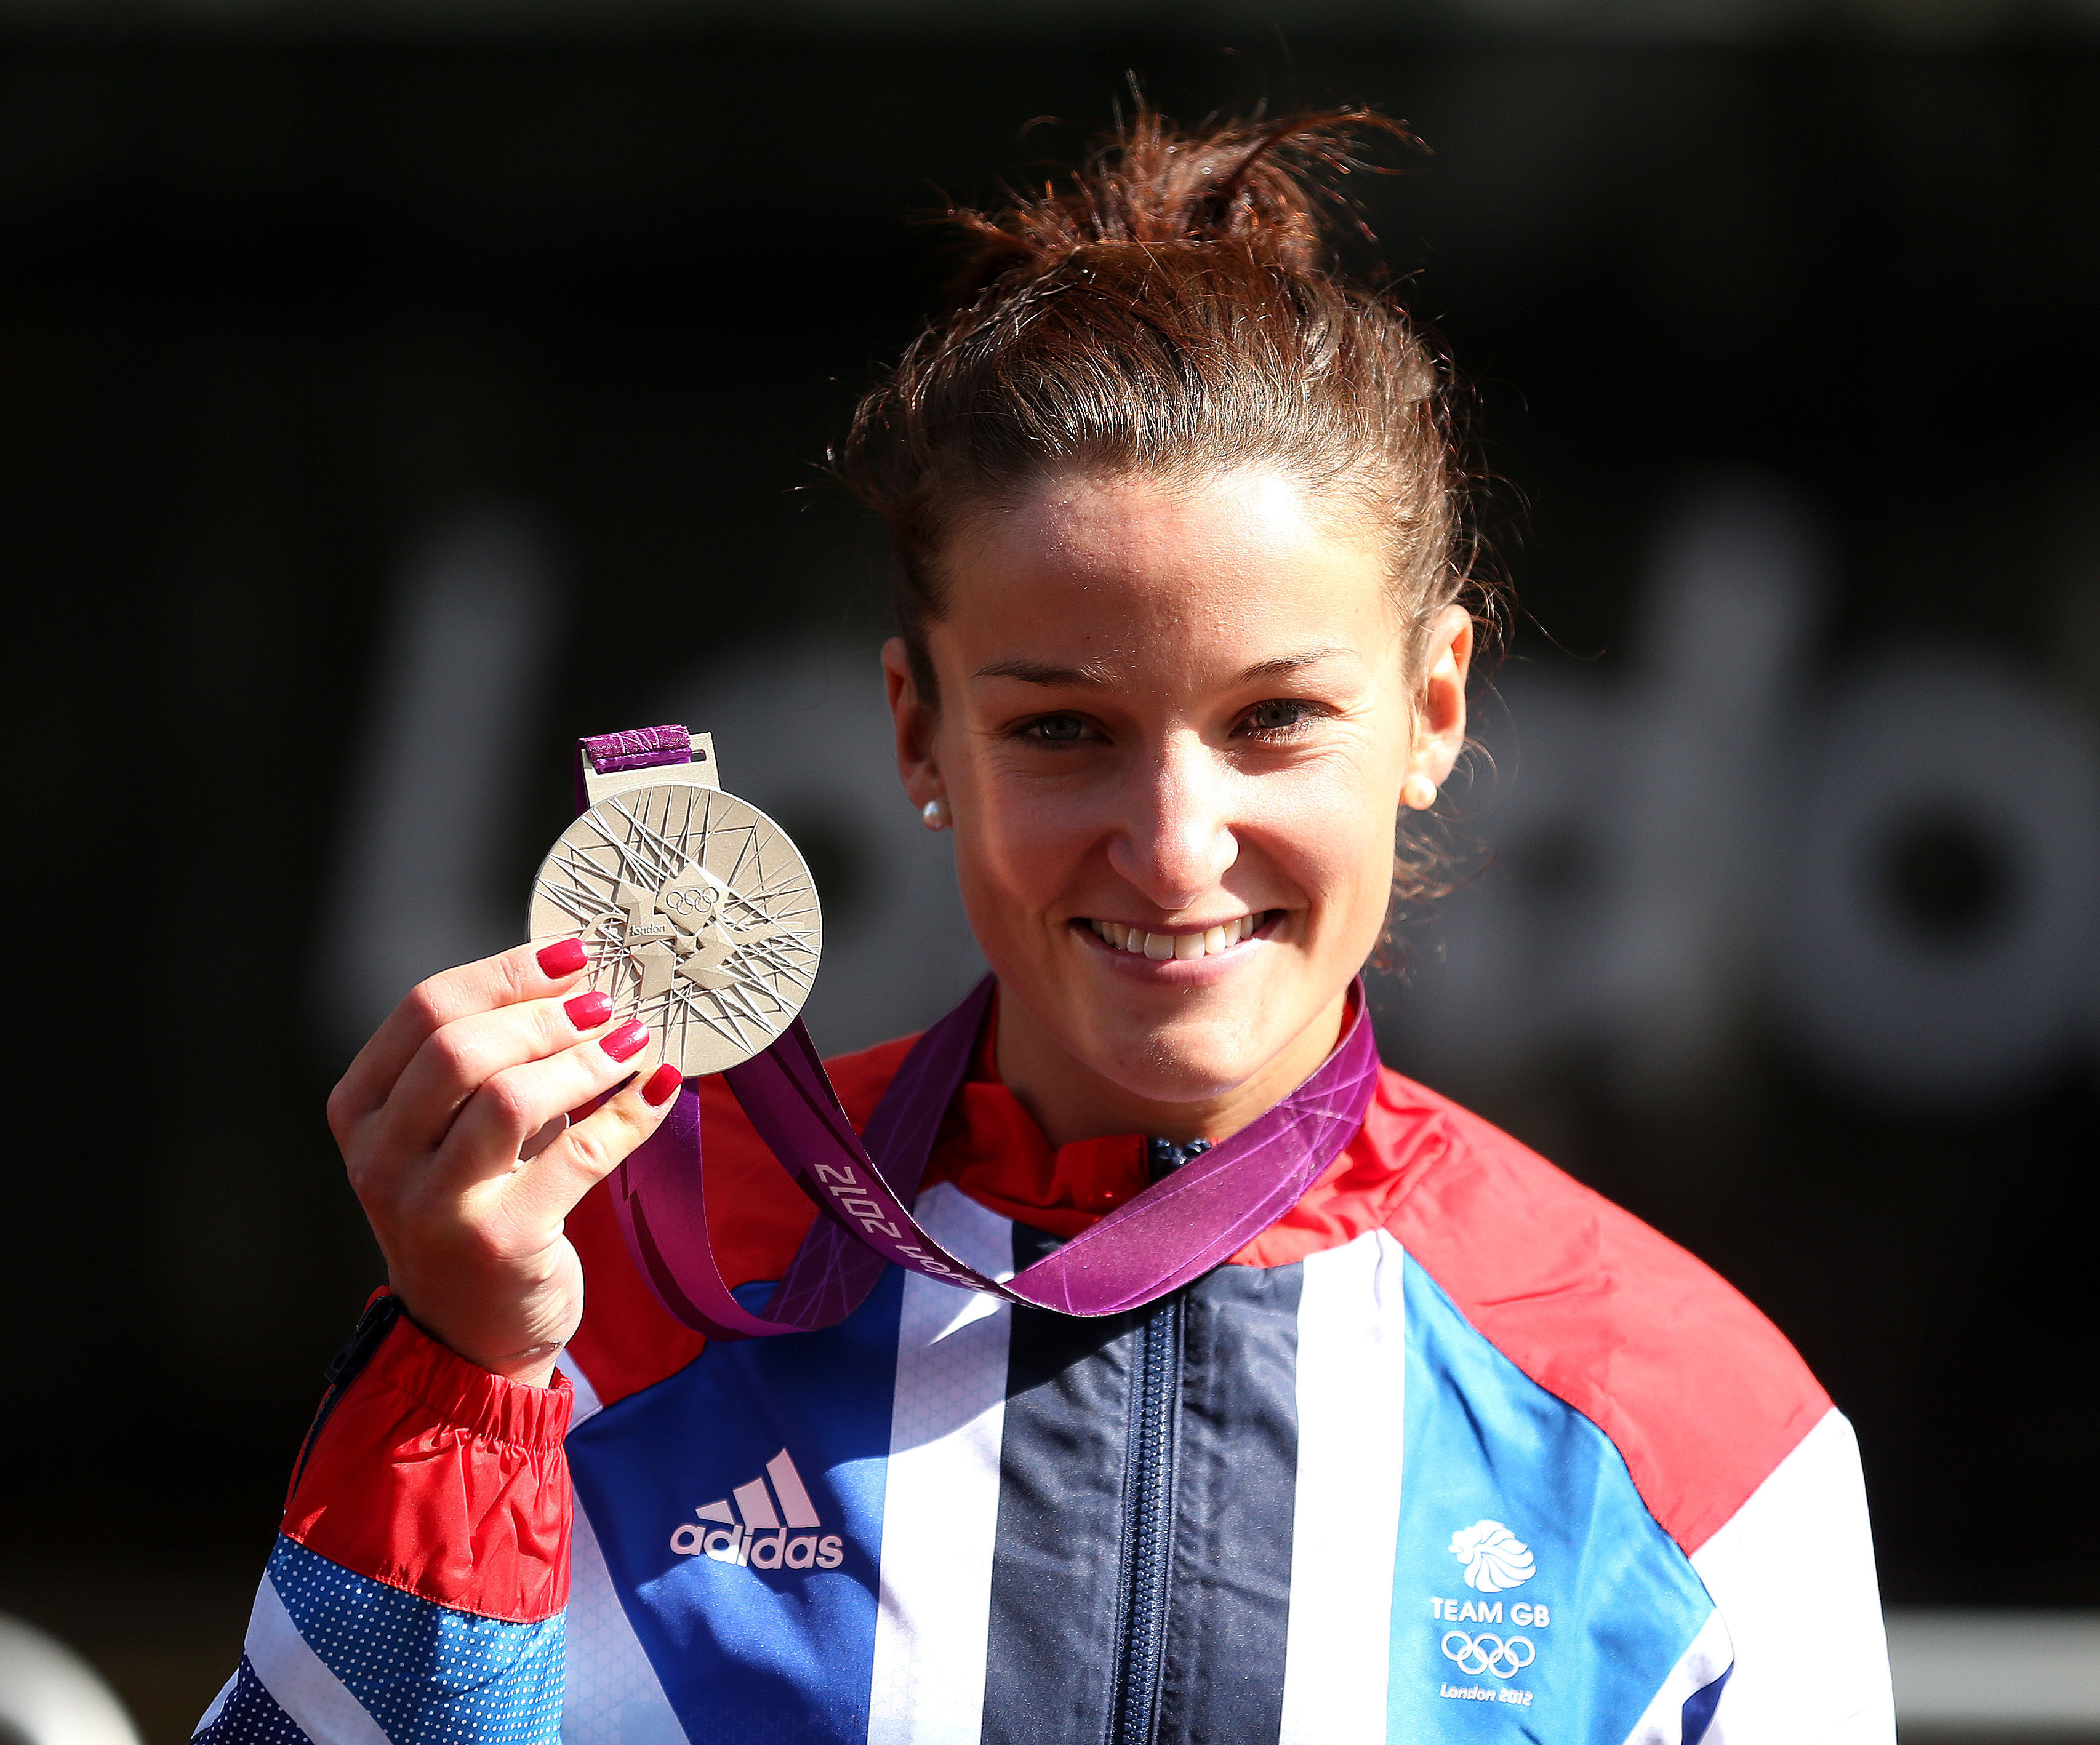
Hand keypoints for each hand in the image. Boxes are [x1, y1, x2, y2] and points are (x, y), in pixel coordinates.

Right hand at [327, 940, 678, 1387]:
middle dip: (545, 1013)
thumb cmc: (473, 1206)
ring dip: (585, 1059)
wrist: (468, 1332)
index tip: (572, 954)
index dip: (506, 972)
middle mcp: (383, 1156)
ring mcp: (435, 1206)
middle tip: (606, 1003)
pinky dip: (630, 1113)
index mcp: (362, 1109)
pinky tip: (660, 1089)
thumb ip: (492, 1058)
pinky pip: (580, 1156)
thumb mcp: (454, 1129)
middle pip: (460, 1048)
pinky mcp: (500, 1242)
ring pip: (509, 1098)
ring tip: (633, 1041)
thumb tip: (579, 976)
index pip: (426, 1009)